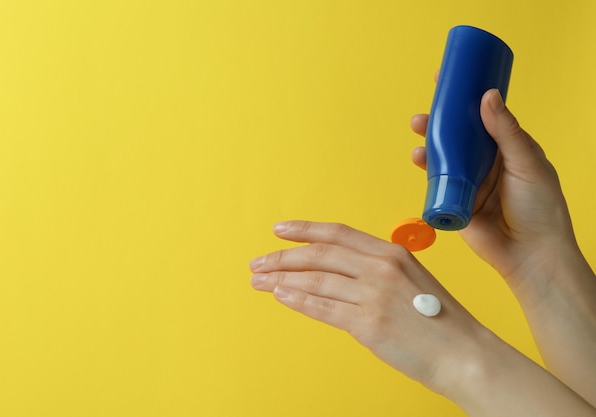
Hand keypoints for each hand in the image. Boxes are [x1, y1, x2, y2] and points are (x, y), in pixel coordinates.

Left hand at [249, 220, 488, 393]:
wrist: (463, 353)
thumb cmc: (439, 320)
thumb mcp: (412, 280)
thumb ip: (376, 270)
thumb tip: (335, 272)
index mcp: (392, 252)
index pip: (338, 233)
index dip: (305, 229)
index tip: (279, 230)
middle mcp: (381, 268)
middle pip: (319, 255)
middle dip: (283, 257)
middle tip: (258, 262)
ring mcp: (373, 295)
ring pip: (315, 280)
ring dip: (281, 280)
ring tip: (260, 281)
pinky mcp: (368, 323)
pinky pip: (323, 307)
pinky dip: (297, 300)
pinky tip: (281, 296)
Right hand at [411, 89, 575, 282]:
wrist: (531, 253)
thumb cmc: (540, 208)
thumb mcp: (526, 162)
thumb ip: (505, 131)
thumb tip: (487, 96)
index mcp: (507, 148)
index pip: (483, 117)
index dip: (465, 100)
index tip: (447, 81)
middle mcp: (487, 163)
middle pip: (458, 136)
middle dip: (439, 122)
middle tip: (424, 113)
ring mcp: (470, 182)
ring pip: (445, 157)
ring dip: (429, 143)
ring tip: (418, 131)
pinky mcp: (456, 202)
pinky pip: (437, 182)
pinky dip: (426, 169)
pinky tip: (419, 159)